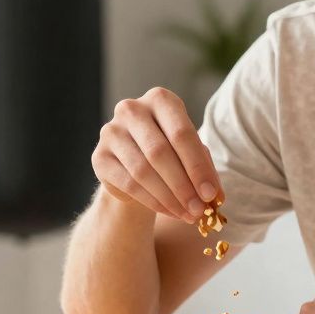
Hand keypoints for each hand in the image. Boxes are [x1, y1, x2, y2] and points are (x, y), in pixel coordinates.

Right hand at [91, 87, 222, 222]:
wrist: (134, 162)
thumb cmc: (171, 153)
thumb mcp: (190, 154)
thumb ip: (204, 170)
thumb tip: (215, 196)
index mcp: (160, 99)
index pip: (181, 133)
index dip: (197, 167)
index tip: (211, 195)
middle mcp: (132, 110)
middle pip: (160, 152)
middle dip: (183, 186)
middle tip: (199, 210)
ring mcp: (111, 132)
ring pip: (143, 170)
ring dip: (169, 197)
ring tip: (187, 214)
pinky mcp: (99, 157)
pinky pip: (129, 183)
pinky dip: (152, 201)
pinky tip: (169, 211)